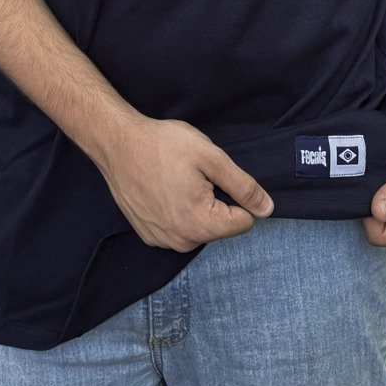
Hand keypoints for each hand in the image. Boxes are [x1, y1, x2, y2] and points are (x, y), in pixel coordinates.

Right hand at [97, 115, 273, 251]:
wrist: (117, 144)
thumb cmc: (163, 145)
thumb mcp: (210, 157)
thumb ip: (242, 186)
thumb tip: (267, 209)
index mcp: (201, 224)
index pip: (243, 222)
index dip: (237, 196)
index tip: (215, 177)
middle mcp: (182, 241)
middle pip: (220, 226)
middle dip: (214, 202)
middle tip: (193, 175)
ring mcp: (162, 240)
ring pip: (199, 227)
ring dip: (195, 207)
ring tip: (176, 180)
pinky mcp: (148, 234)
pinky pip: (178, 228)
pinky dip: (176, 211)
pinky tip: (163, 188)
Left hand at [364, 113, 385, 247]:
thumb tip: (376, 212)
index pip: (383, 236)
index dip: (372, 216)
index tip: (371, 191)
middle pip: (376, 225)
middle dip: (371, 204)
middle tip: (373, 178)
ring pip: (375, 209)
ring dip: (372, 193)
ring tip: (378, 172)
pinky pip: (380, 195)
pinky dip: (375, 184)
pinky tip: (379, 170)